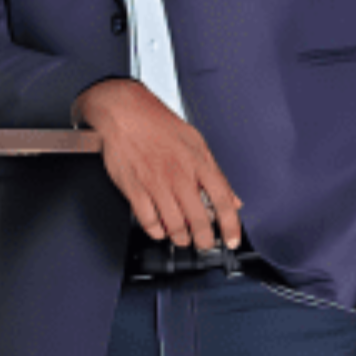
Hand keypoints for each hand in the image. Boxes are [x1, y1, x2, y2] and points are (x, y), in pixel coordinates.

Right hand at [74, 77, 243, 249]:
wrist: (123, 111)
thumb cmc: (157, 123)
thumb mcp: (195, 141)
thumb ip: (215, 172)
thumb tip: (232, 198)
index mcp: (198, 162)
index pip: (222, 201)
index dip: (231, 225)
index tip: (232, 239)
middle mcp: (179, 175)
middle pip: (199, 220)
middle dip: (204, 240)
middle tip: (204, 244)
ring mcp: (155, 183)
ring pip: (174, 225)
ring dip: (180, 238)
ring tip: (182, 237)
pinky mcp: (134, 188)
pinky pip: (148, 221)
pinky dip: (155, 231)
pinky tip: (159, 228)